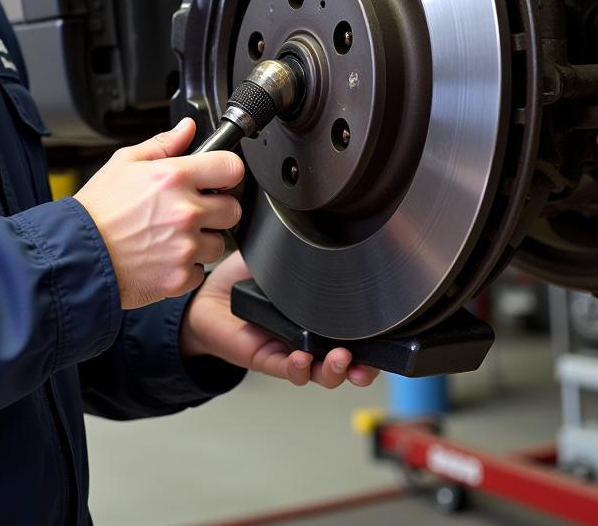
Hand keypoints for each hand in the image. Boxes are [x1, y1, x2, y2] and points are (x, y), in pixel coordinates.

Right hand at [74, 118, 242, 308]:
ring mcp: (185, 247)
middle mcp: (185, 212)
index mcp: (174, 177)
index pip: (231, 168)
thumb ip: (163, 144)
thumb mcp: (124, 163)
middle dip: (217, 209)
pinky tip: (163, 257)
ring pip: (219, 243)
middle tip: (191, 211)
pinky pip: (200, 271)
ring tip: (170, 236)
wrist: (75, 256)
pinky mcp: (180, 278)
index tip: (219, 179)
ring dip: (202, 241)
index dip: (227, 172)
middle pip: (233, 209)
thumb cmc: (97, 210)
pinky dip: (185, 267)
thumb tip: (188, 128)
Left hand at [180, 251, 379, 387]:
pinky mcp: (266, 359)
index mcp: (318, 316)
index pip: (355, 333)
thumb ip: (300, 249)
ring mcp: (290, 351)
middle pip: (348, 363)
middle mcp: (309, 339)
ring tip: (340, 358)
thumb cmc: (244, 279)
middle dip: (364, 368)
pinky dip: (298, 369)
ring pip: (322, 374)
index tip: (389, 341)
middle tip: (368, 362)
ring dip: (335, 371)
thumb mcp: (279, 258)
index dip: (375, 342)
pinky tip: (300, 358)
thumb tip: (322, 223)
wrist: (208, 297)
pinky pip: (287, 371)